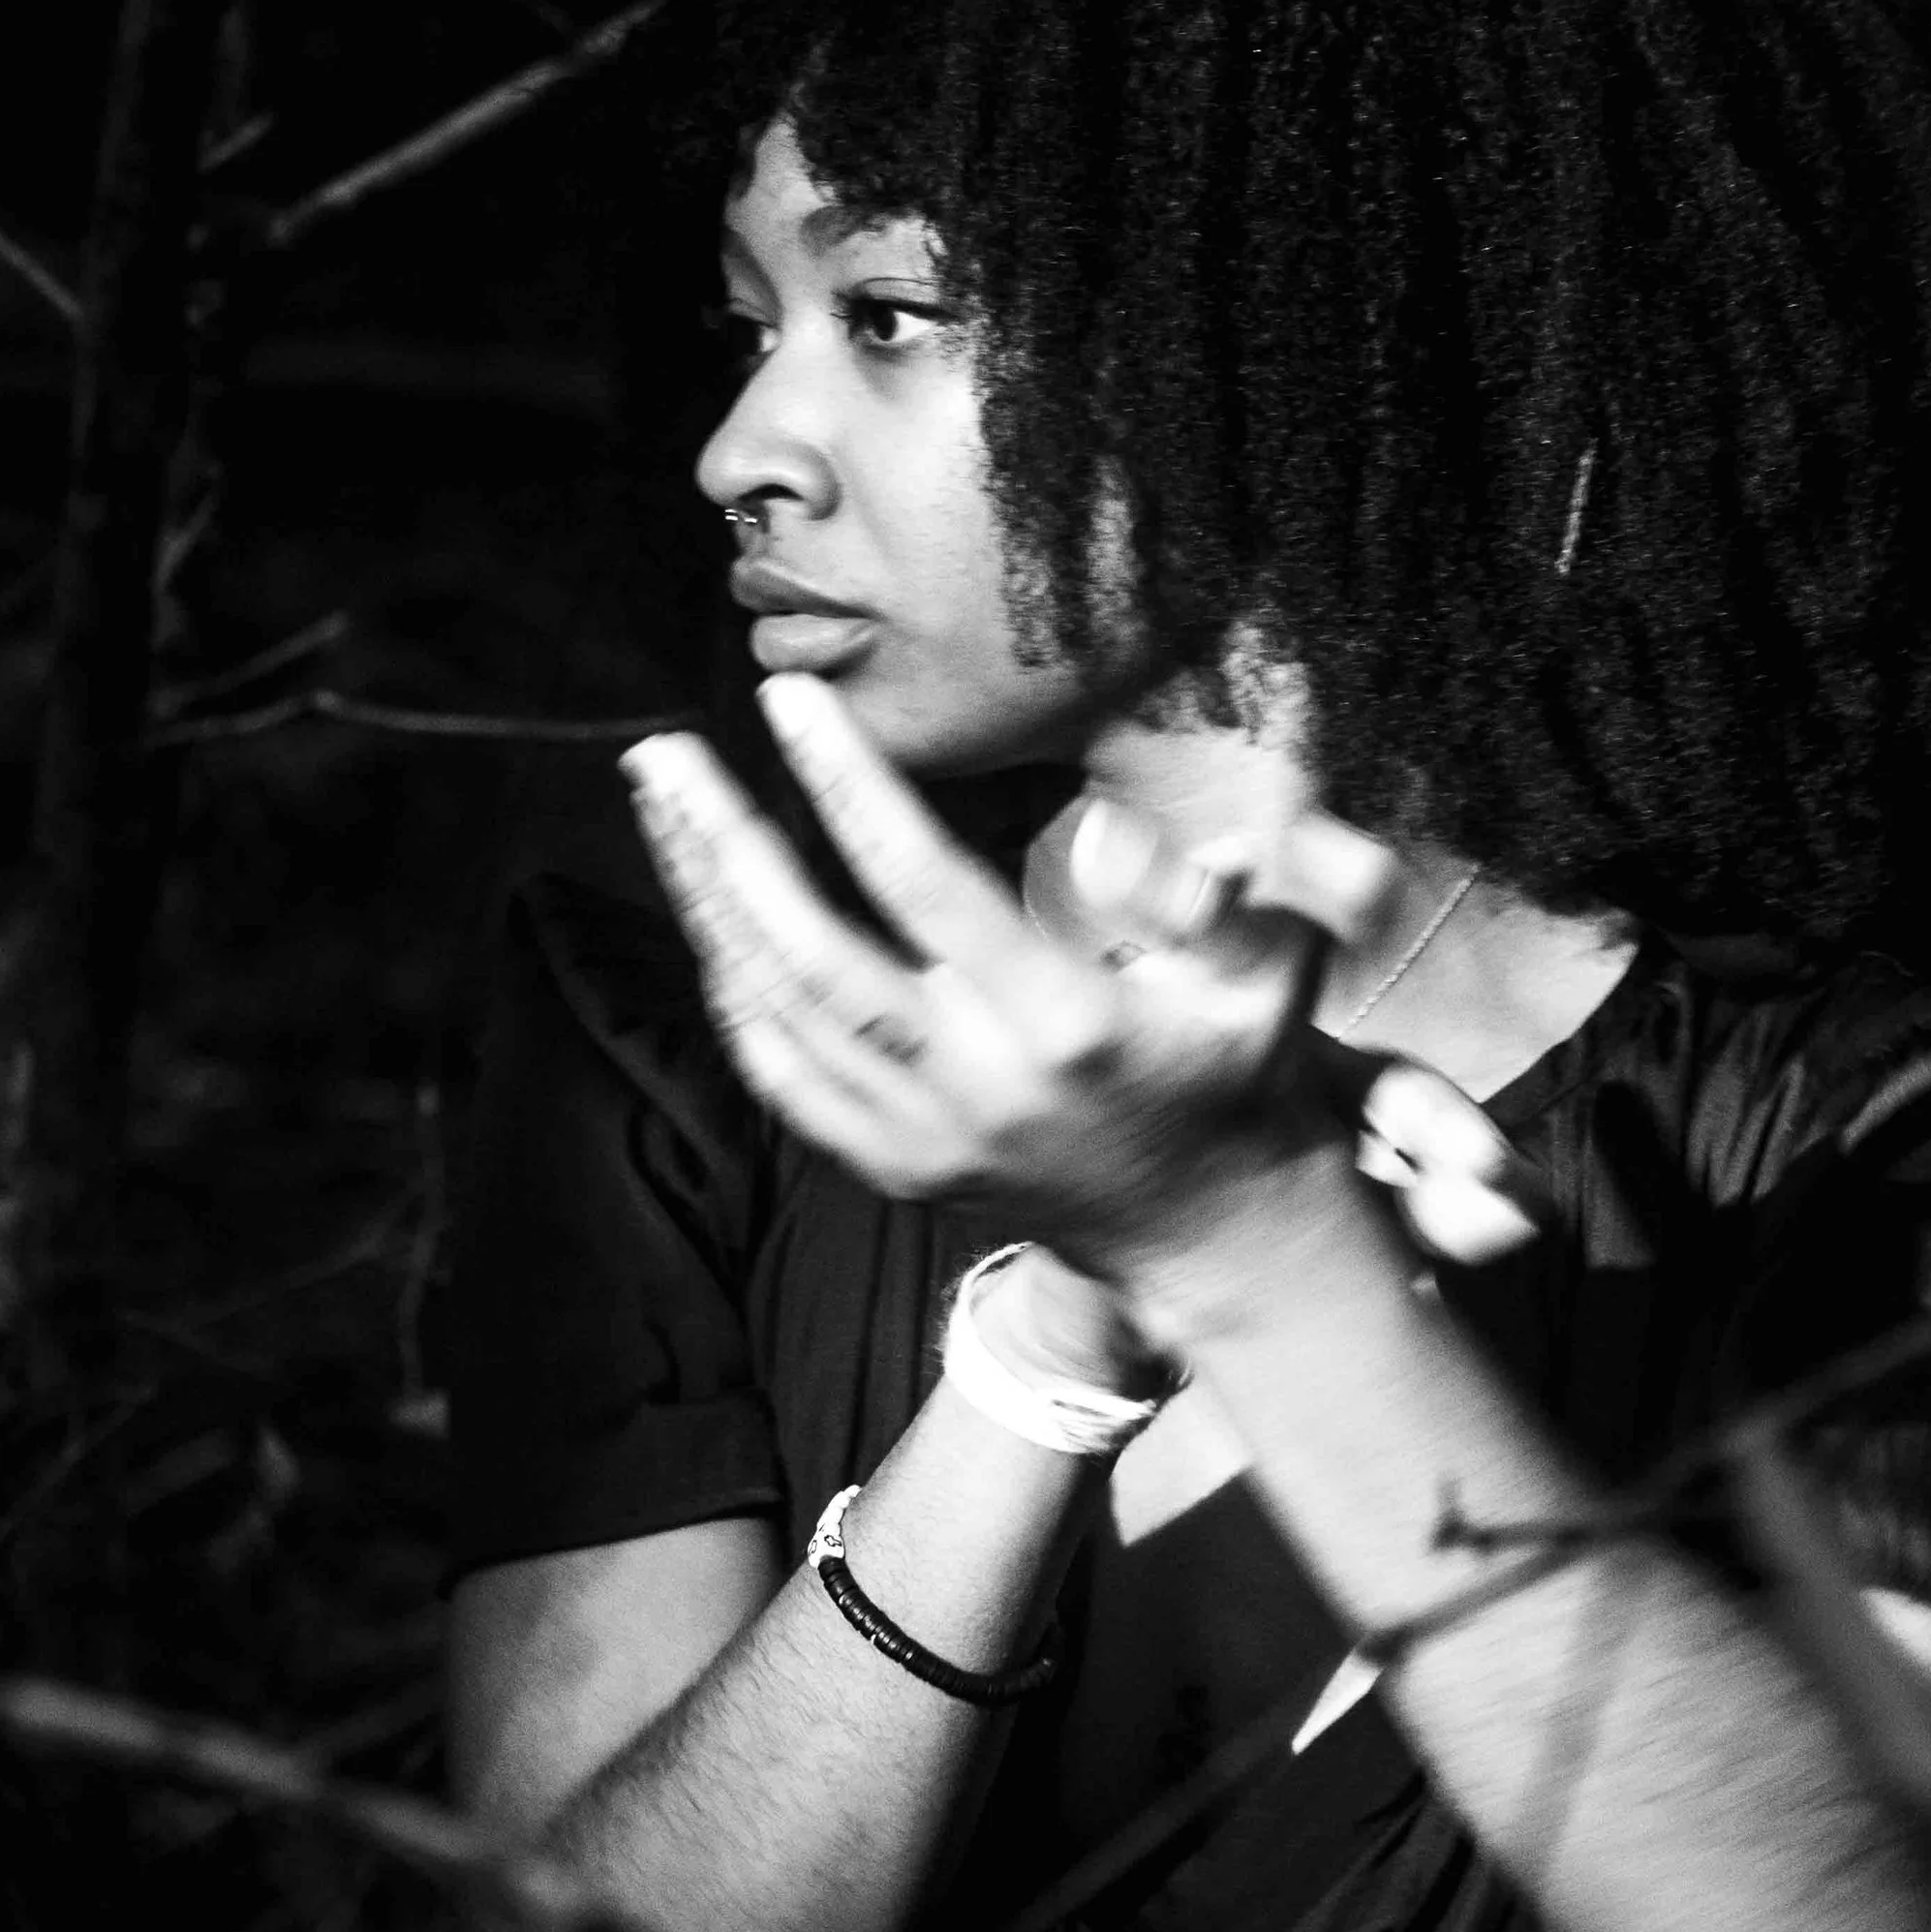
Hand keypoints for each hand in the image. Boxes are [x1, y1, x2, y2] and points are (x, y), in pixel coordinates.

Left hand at [620, 678, 1364, 1276]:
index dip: (850, 787)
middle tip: (658, 754)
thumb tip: (1101, 832)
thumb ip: (1204, 894)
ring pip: (778, 1014)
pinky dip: (734, 993)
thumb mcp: (1272, 969)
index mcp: (1065, 1021)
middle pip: (811, 956)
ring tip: (662, 805)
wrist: (1210, 1228)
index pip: (926, 886)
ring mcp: (926, 1137)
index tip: (790, 702)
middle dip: (724, 847)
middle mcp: (978, 1085)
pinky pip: (782, 1078)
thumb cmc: (1242, 1065)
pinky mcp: (898, 1169)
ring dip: (708, 904)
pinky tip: (708, 913)